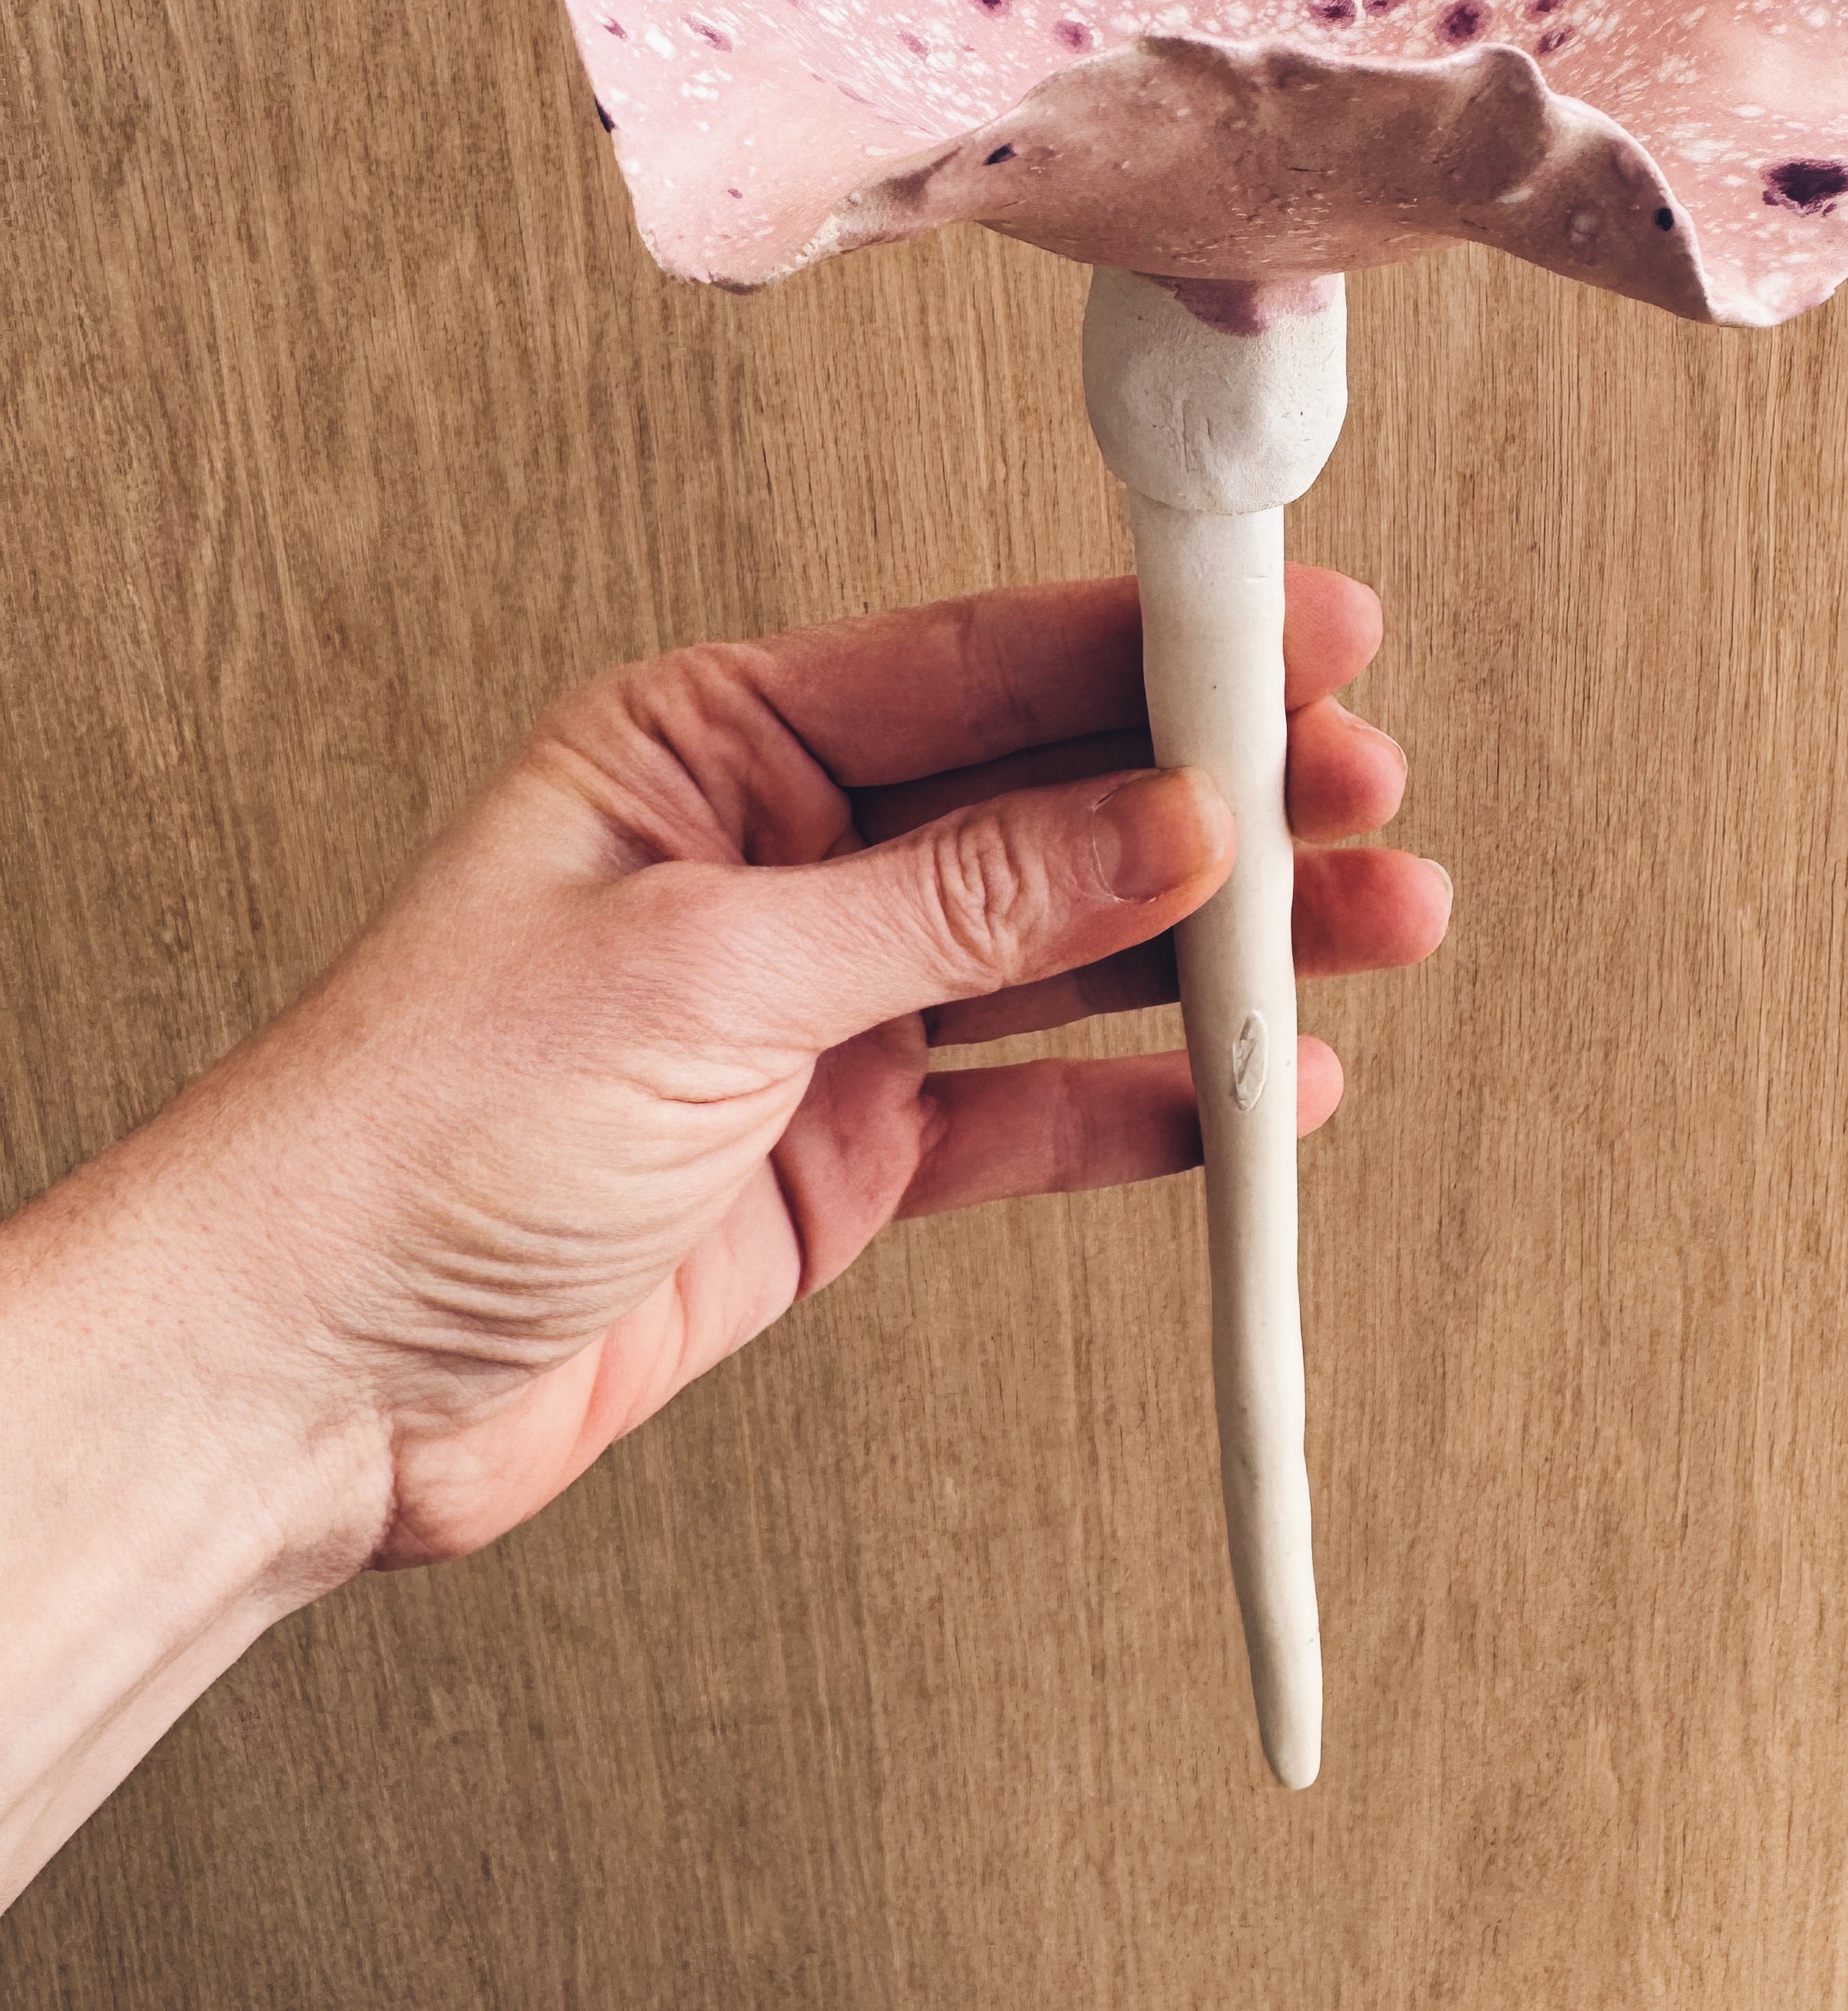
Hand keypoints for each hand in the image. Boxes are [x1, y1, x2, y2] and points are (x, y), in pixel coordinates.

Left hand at [175, 569, 1445, 1573]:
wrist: (313, 1378)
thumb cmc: (421, 1128)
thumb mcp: (710, 976)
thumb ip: (955, 902)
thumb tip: (1156, 821)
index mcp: (715, 746)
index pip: (978, 666)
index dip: (1154, 647)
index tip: (1299, 632)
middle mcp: (782, 861)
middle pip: (1047, 804)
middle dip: (1218, 800)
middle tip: (1369, 795)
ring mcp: (821, 1012)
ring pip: (1063, 955)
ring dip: (1215, 950)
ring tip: (1371, 931)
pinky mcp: (842, 1155)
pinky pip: (1028, 1110)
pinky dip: (1144, 1103)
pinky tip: (1254, 1090)